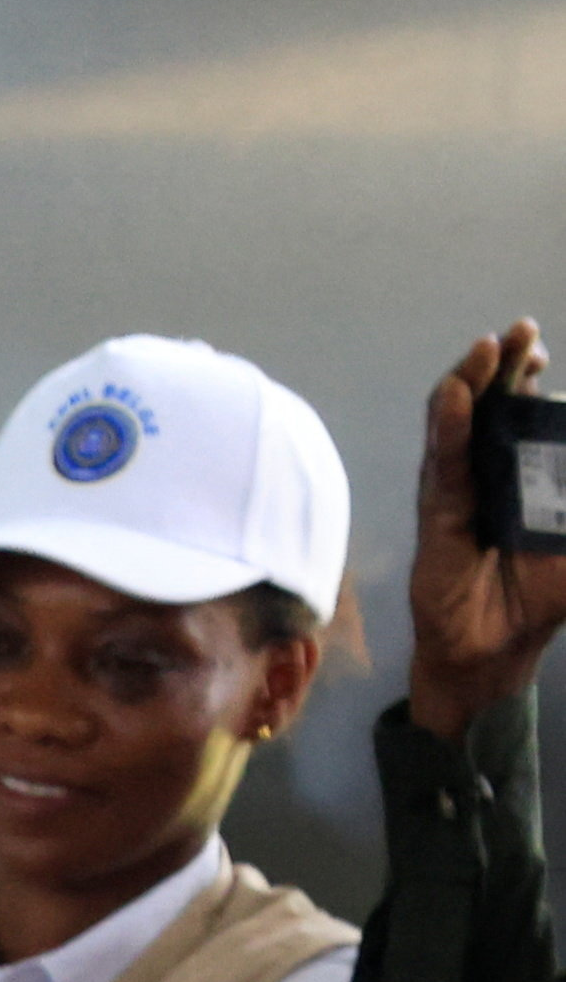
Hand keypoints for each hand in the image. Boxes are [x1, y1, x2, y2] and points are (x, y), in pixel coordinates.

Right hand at [403, 321, 565, 739]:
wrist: (499, 651)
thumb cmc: (542, 599)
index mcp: (522, 475)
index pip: (521, 414)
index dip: (527, 379)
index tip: (541, 351)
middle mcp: (485, 476)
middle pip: (489, 408)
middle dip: (502, 367)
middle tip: (519, 330)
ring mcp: (457, 493)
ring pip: (457, 426)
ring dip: (469, 384)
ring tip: (484, 348)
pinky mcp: (439, 517)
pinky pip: (443, 466)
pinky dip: (448, 429)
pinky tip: (455, 398)